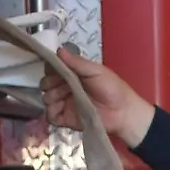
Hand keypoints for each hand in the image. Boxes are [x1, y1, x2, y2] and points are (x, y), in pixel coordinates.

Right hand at [41, 49, 156, 147]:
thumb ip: (77, 62)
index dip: (50, 69)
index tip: (52, 70)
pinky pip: (51, 116)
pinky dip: (51, 113)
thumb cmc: (112, 88)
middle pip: (46, 84)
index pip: (53, 69)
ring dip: (50, 98)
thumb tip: (59, 51)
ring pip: (47, 99)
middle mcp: (67, 88)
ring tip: (61, 99)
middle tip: (57, 86)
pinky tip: (59, 110)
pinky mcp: (66, 119)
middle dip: (48, 84)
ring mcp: (66, 104)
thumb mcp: (96, 71)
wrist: (123, 112)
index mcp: (73, 74)